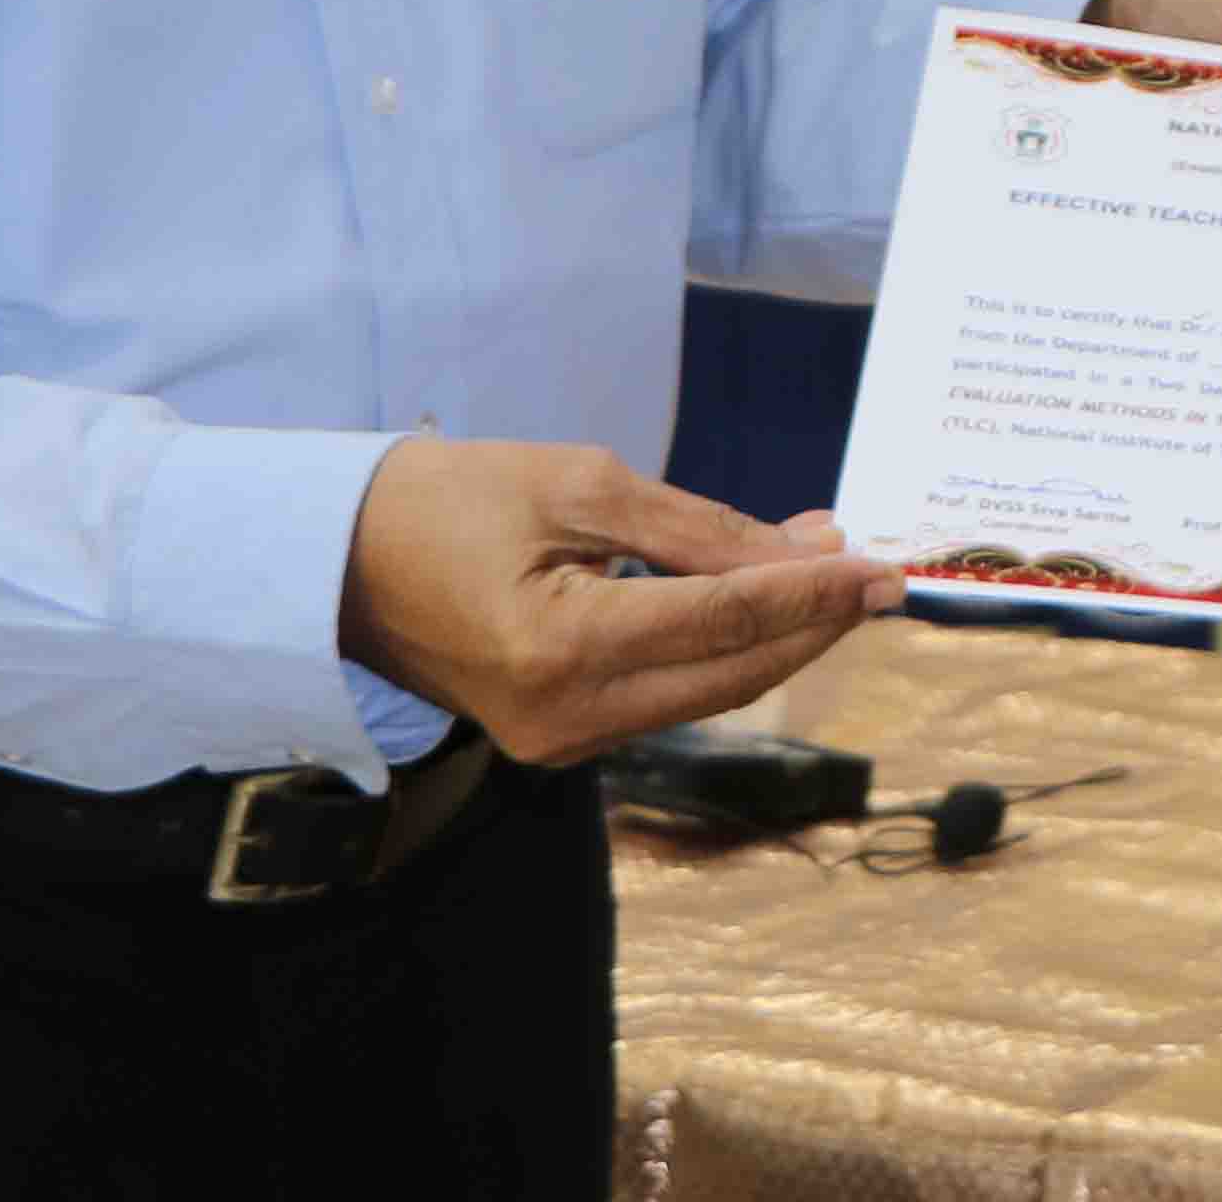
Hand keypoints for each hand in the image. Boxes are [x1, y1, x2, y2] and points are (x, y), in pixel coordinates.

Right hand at [333, 436, 898, 767]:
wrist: (337, 560)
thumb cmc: (446, 499)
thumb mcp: (577, 481)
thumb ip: (695, 526)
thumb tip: (802, 549)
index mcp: (561, 648)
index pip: (722, 624)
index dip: (814, 595)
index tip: (884, 567)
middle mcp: (565, 717)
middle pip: (729, 678)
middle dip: (812, 626)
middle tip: (877, 574)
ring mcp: (559, 741)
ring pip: (704, 695)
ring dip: (773, 639)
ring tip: (831, 575)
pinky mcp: (556, 738)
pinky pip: (664, 698)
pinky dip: (720, 654)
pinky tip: (759, 605)